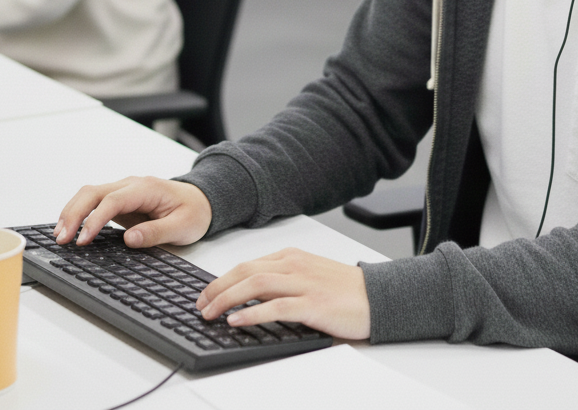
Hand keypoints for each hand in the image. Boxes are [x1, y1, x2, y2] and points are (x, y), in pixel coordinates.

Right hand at [54, 176, 211, 248]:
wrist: (201, 200)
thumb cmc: (194, 212)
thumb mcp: (183, 226)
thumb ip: (156, 232)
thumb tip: (129, 239)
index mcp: (146, 188)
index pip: (112, 200)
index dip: (95, 220)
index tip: (83, 240)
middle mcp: (131, 185)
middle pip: (94, 192)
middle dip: (74, 214)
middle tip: (61, 239)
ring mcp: (123, 190)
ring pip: (89, 194)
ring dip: (72, 212)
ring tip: (59, 235)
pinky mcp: (119, 200)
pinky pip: (94, 202)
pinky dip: (78, 212)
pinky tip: (69, 227)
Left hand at [196, 248, 369, 340]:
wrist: (377, 296)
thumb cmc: (344, 289)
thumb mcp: (308, 275)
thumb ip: (282, 280)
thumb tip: (248, 294)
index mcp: (291, 257)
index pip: (247, 264)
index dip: (222, 279)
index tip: (205, 293)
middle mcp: (294, 265)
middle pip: (246, 271)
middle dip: (217, 288)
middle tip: (200, 304)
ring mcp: (303, 283)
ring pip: (256, 284)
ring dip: (227, 299)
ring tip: (211, 313)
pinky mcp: (313, 304)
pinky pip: (276, 307)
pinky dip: (252, 313)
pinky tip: (237, 321)